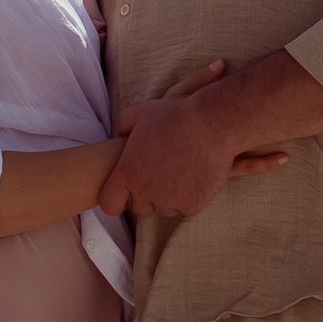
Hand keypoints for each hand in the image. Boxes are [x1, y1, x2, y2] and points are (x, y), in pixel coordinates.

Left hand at [98, 63, 286, 218]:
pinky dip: (191, 197)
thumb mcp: (140, 112)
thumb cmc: (176, 116)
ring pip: (165, 209)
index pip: (110, 203)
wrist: (212, 125)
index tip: (126, 190)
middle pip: (140, 209)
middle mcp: (146, 192)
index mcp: (128, 173)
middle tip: (160, 176)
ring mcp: (170, 201)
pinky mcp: (192, 205)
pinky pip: (186, 208)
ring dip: (169, 197)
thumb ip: (123, 126)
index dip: (117, 198)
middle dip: (147, 196)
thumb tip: (120, 134)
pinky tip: (196, 176)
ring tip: (180, 172)